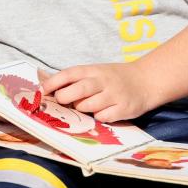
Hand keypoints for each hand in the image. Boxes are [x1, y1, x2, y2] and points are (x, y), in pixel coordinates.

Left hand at [39, 62, 159, 123]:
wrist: (146, 80)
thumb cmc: (114, 77)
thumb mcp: (95, 72)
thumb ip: (74, 78)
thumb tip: (44, 84)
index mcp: (93, 70)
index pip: (69, 74)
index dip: (53, 82)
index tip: (42, 90)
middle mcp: (103, 81)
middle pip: (78, 90)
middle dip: (64, 97)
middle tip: (61, 101)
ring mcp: (114, 94)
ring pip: (89, 106)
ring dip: (82, 109)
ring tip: (87, 105)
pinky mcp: (124, 108)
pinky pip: (103, 117)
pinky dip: (99, 117)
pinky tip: (104, 111)